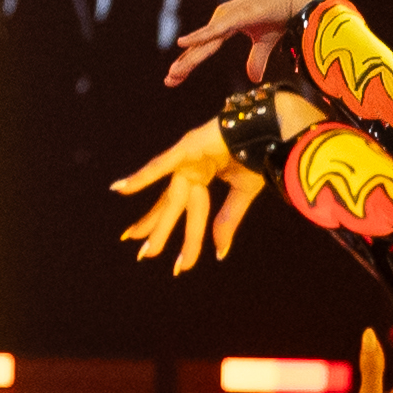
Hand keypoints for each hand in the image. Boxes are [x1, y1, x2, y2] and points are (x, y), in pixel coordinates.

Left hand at [110, 119, 264, 274]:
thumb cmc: (259, 154)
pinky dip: (142, 176)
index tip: (173, 261)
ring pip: (168, 195)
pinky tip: (119, 188)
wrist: (272, 131)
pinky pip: (161, 165)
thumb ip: (227, 221)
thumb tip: (220, 252)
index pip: (182, 209)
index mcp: (202, 177)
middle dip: (157, 230)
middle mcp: (190, 169)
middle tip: (142, 255)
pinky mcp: (187, 147)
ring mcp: (187, 158)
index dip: (176, 231)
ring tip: (133, 238)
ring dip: (154, 218)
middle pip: (170, 205)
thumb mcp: (242, 194)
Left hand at [161, 0, 326, 89]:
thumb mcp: (265, 44)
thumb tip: (253, 79)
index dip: (189, 63)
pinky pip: (214, 30)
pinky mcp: (235, 15)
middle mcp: (221, 20)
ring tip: (174, 73)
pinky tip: (182, 43)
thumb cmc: (280, 16)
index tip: (174, 79)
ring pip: (204, 42)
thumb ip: (256, 60)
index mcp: (225, 26)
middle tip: (169, 81)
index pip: (203, 48)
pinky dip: (198, 37)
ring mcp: (227, 16)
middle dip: (184, 65)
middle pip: (199, 47)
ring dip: (189, 58)